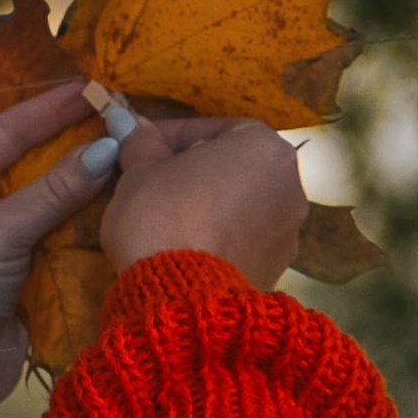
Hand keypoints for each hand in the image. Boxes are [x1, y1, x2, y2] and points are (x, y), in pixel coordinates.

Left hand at [0, 80, 117, 417]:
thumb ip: (54, 191)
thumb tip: (108, 149)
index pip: (0, 133)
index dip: (45, 110)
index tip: (89, 89)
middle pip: (29, 165)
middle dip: (72, 144)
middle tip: (119, 118)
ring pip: (50, 203)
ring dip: (86, 185)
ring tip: (132, 156)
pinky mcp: (23, 278)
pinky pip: (61, 240)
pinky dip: (89, 225)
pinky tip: (124, 205)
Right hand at [100, 114, 307, 288]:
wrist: (182, 297)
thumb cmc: (163, 215)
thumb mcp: (141, 170)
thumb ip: (141, 141)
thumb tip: (126, 120)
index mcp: (265, 147)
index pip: (216, 127)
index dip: (173, 135)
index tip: (142, 145)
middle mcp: (290, 185)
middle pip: (235, 165)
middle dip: (194, 168)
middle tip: (152, 178)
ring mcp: (289, 230)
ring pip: (241, 204)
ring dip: (208, 203)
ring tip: (166, 215)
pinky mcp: (276, 268)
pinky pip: (243, 238)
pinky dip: (218, 234)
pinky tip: (185, 244)